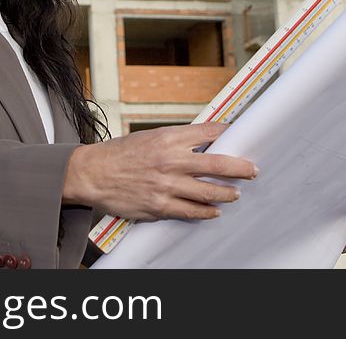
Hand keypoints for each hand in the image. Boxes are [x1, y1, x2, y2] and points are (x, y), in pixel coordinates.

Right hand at [63, 123, 257, 220]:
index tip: (242, 135)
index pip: (209, 133)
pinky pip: (190, 211)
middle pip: (217, 164)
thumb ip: (176, 140)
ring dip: (227, 193)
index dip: (230, 133)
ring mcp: (166, 185)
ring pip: (208, 192)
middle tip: (253, 170)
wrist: (92, 173)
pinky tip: (214, 211)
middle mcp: (170, 160)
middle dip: (240, 168)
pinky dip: (206, 212)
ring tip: (236, 193)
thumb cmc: (120, 154)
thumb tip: (204, 141)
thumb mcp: (149, 137)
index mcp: (168, 137)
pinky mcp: (159, 206)